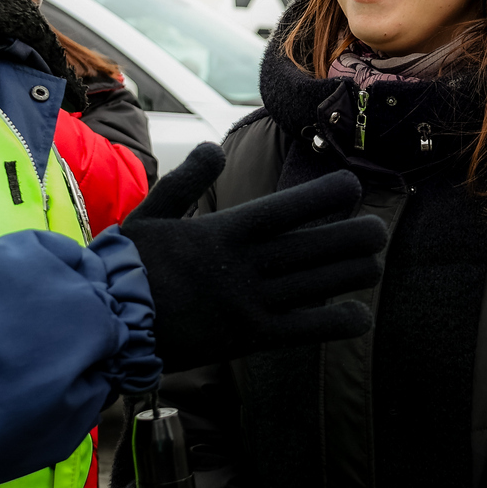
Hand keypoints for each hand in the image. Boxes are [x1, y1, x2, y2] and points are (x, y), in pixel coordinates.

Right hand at [119, 144, 387, 371]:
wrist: (106, 323)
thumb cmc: (126, 267)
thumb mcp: (150, 214)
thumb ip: (185, 181)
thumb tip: (213, 148)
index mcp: (223, 232)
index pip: (287, 208)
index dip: (326, 195)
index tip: (353, 186)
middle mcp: (244, 266)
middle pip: (316, 247)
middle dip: (356, 237)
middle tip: (379, 231)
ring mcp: (249, 303)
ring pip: (319, 285)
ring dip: (353, 274)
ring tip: (374, 265)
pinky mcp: (249, 338)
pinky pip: (304, 330)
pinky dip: (337, 323)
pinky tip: (361, 317)